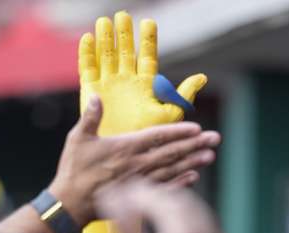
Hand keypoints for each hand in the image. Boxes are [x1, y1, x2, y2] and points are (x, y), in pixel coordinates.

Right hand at [48, 98, 220, 225]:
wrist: (70, 204)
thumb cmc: (73, 170)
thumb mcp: (77, 139)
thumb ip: (90, 117)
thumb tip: (96, 96)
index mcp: (124, 148)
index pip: (157, 137)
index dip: (179, 132)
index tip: (197, 128)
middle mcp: (136, 165)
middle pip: (171, 153)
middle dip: (194, 145)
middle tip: (215, 139)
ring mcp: (139, 182)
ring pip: (172, 170)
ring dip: (192, 163)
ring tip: (210, 156)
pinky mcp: (137, 197)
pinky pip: (164, 189)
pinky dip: (180, 183)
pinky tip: (194, 177)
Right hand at [79, 11, 206, 135]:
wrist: (114, 161)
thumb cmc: (145, 138)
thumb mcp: (169, 116)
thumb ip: (182, 96)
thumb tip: (201, 77)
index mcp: (145, 87)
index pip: (147, 57)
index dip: (148, 40)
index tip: (149, 22)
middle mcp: (127, 83)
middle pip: (125, 52)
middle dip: (124, 34)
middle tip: (123, 15)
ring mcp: (108, 86)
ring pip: (106, 56)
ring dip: (105, 39)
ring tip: (104, 21)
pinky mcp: (90, 92)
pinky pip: (87, 69)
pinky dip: (87, 54)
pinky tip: (88, 38)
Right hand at [96, 180, 225, 232]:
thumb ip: (124, 224)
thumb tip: (111, 194)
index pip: (163, 199)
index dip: (137, 192)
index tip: (117, 190)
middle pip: (184, 203)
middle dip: (157, 196)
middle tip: (131, 195)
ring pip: (195, 216)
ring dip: (171, 208)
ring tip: (145, 209)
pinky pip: (201, 232)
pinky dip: (182, 224)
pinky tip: (164, 232)